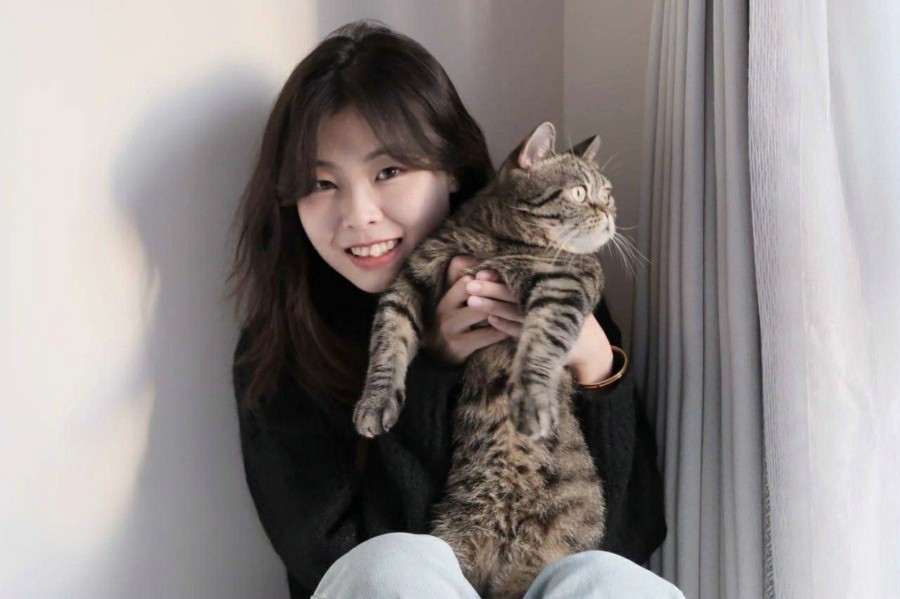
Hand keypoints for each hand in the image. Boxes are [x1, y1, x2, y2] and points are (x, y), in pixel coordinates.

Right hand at [418, 255, 512, 366]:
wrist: (436, 354)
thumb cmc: (452, 320)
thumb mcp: (454, 298)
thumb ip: (468, 281)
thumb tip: (493, 267)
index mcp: (443, 292)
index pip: (460, 268)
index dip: (484, 270)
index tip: (500, 274)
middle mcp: (444, 307)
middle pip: (471, 286)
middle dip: (494, 287)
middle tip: (514, 289)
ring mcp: (451, 327)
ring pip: (482, 310)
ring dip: (501, 308)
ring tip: (516, 308)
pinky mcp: (460, 345)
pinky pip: (489, 334)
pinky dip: (504, 329)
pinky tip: (512, 328)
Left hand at [459, 269, 614, 383]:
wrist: (589, 345)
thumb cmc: (566, 311)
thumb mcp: (556, 292)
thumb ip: (533, 281)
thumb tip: (502, 266)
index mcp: (550, 287)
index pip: (521, 278)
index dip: (501, 274)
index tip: (481, 271)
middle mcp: (549, 302)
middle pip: (515, 294)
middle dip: (491, 289)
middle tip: (468, 284)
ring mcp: (547, 321)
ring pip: (515, 313)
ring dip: (493, 307)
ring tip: (472, 301)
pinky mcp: (545, 340)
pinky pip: (521, 332)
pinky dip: (505, 326)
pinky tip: (490, 320)